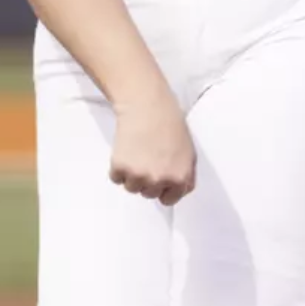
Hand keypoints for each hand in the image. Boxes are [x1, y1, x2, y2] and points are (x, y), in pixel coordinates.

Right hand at [109, 90, 196, 205]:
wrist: (148, 105)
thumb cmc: (169, 123)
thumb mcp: (189, 152)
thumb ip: (185, 175)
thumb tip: (179, 189)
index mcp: (180, 178)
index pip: (168, 200)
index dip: (163, 188)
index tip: (159, 176)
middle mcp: (160, 180)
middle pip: (148, 194)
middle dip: (147, 179)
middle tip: (148, 156)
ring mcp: (139, 176)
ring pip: (131, 187)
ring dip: (131, 174)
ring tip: (138, 151)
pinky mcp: (121, 168)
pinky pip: (116, 178)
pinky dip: (118, 167)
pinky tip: (127, 149)